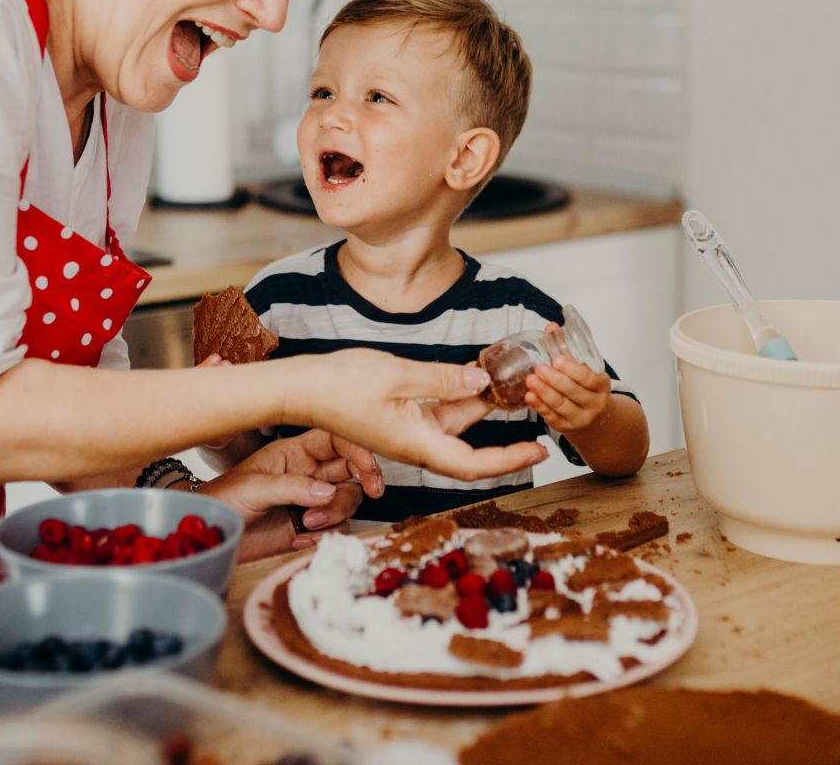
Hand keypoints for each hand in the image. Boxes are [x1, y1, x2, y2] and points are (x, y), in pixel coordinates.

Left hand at [200, 429, 383, 557]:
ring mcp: (310, 501)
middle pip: (351, 470)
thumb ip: (292, 487)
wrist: (212, 536)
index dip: (357, 449)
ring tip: (308, 523)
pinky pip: (336, 528)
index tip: (367, 468)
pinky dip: (324, 536)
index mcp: (294, 452)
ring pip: (348, 500)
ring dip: (335, 513)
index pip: (336, 440)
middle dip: (364, 480)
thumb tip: (327, 492)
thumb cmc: (222, 501)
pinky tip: (299, 539)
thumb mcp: (253, 487)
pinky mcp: (309, 528)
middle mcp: (307, 474)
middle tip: (369, 492)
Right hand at [283, 350, 548, 480]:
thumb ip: (443, 380)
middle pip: (469, 446)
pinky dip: (458, 397)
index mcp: (417, 443)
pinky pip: (437, 414)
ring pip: (454, 426)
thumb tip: (481, 382)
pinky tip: (473, 377)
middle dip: (503, 431)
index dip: (510, 460)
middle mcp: (415, 444)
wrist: (301, 389)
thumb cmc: (340, 386)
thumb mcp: (399, 376)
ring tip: (510, 385)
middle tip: (534, 408)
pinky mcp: (398, 418)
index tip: (539, 450)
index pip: (474, 464)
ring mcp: (406, 432)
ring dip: (481, 408)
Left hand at [525, 353, 612, 432]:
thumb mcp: (585, 369)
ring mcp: (580, 418)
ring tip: (531, 380)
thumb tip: (551, 327)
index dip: (572, 369)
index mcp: (601, 386)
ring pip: (561, 405)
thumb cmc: (586, 388)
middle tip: (539, 369)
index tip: (557, 360)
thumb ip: (568, 350)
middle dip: (554, 380)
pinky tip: (530, 396)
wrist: (594, 417)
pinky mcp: (565, 427)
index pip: (588, 378)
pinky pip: (551, 417)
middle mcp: (594, 404)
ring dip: (544, 392)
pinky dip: (539, 406)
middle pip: (573, 392)